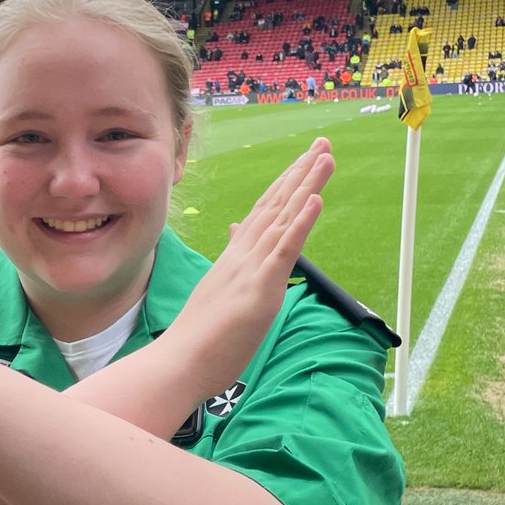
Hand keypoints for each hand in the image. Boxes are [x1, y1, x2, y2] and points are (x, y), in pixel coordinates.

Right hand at [161, 138, 333, 400]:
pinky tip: (316, 199)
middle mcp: (243, 254)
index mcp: (236, 257)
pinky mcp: (259, 288)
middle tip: (323, 143)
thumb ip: (232, 261)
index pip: (265, 211)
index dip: (287, 184)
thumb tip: (236, 232)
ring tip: (325, 157)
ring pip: (283, 218)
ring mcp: (250, 268)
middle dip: (302, 172)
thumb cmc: (199, 337)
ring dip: (307, 184)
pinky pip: (284, 250)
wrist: (179, 361)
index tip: (305, 160)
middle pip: (277, 204)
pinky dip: (302, 222)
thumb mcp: (220, 290)